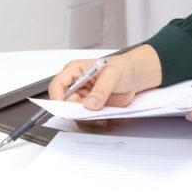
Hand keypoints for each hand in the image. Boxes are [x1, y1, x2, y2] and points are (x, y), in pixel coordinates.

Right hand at [47, 46, 162, 110]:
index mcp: (75, 71)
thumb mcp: (113, 74)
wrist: (134, 76)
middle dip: (78, 112)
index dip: (57, 98)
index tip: (67, 108)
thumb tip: (90, 104)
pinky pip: (88, 121)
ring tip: (105, 118)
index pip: (57, 86)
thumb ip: (101, 90)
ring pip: (77, 115)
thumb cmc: (122, 67)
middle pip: (65, 105)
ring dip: (90, 120)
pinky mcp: (91, 109)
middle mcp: (76, 86)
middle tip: (92, 114)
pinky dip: (98, 123)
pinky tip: (109, 120)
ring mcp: (83, 99)